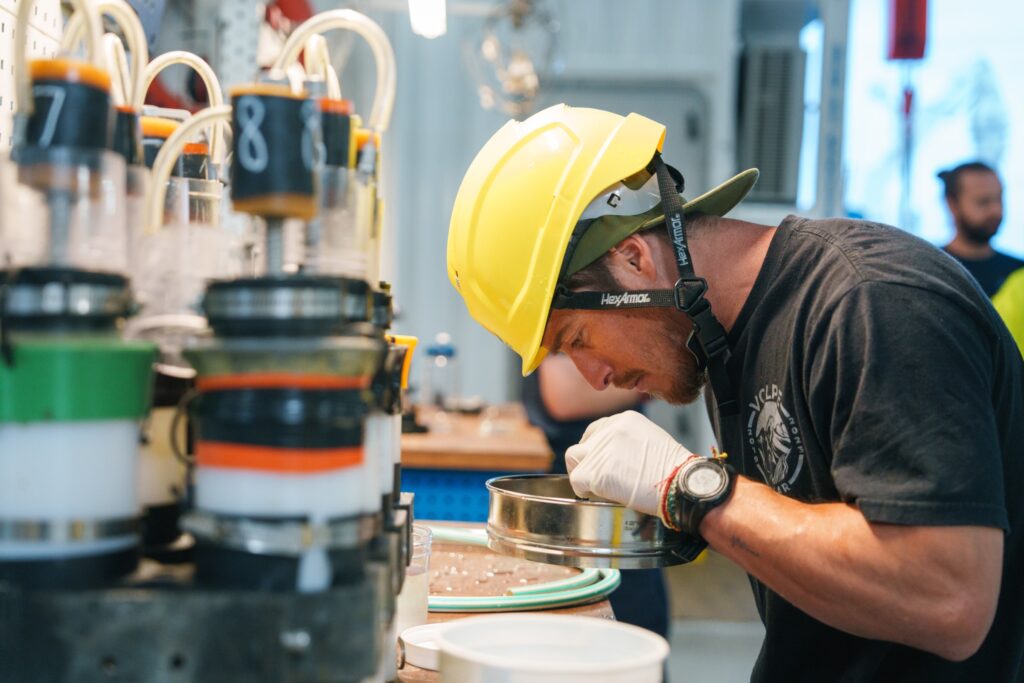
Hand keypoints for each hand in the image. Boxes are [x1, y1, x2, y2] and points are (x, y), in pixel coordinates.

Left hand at [565, 410, 694, 516]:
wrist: (679, 483)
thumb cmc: (673, 469)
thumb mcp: (652, 440)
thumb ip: (629, 441)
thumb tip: (616, 456)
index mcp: (623, 420)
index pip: (596, 431)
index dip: (595, 449)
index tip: (600, 461)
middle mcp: (609, 431)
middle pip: (582, 444)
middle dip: (585, 460)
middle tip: (593, 476)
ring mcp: (601, 451)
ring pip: (574, 459)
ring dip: (582, 473)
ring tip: (593, 486)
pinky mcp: (596, 473)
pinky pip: (577, 481)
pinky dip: (584, 490)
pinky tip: (596, 494)